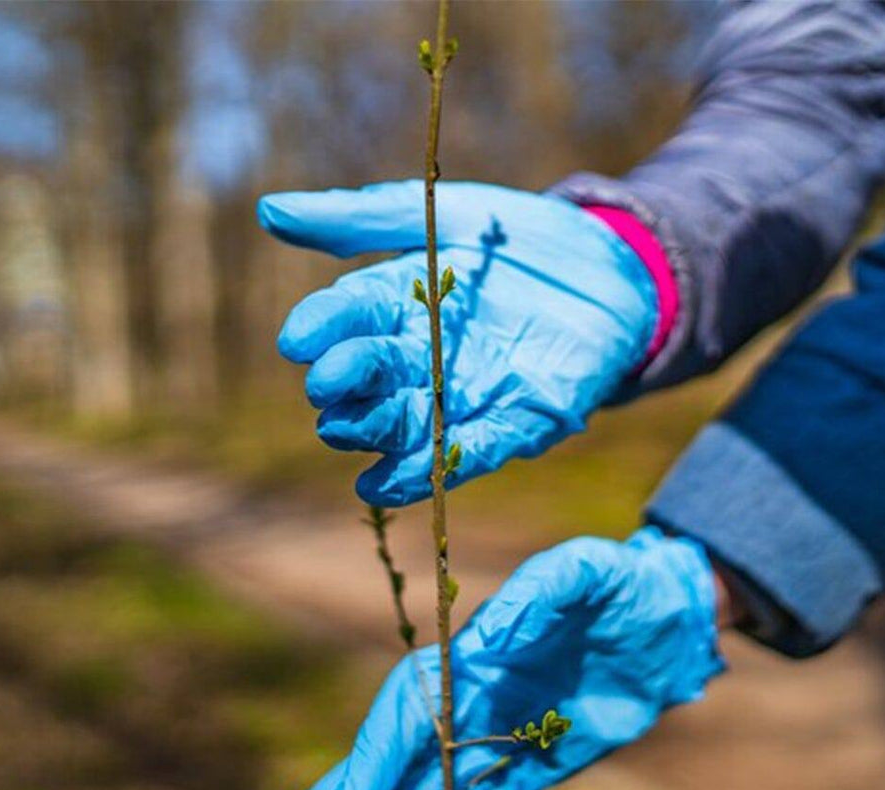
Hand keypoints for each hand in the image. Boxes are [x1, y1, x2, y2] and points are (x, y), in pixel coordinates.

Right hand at [259, 181, 658, 505]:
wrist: (614, 265)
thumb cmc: (517, 239)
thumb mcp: (443, 213)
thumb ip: (362, 219)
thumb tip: (270, 211)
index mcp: (399, 302)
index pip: (352, 316)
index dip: (324, 328)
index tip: (297, 339)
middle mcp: (420, 356)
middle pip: (372, 377)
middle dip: (348, 383)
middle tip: (328, 385)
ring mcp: (461, 395)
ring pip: (405, 422)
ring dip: (375, 431)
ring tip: (349, 432)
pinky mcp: (511, 424)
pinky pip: (462, 454)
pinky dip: (423, 471)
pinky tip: (384, 482)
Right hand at [260, 527, 723, 789]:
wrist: (669, 616)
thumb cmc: (622, 584)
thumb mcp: (586, 572)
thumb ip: (541, 595)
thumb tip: (489, 641)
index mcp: (478, 657)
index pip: (410, 712)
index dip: (376, 760)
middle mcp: (477, 699)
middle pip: (398, 756)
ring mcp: (502, 733)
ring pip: (426, 785)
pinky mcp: (536, 763)